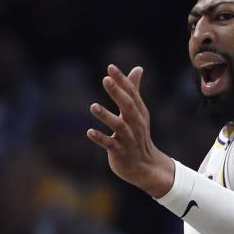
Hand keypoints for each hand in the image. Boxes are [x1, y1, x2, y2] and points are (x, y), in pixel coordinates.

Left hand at [87, 65, 173, 197]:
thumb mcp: (138, 112)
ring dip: (106, 116)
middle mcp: (136, 123)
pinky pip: (111, 144)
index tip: (110, 67)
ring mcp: (129, 138)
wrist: (145, 165)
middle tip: (106, 79)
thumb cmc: (137, 135)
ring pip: (119, 126)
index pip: (131, 93)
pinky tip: (89, 132)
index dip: (122, 80)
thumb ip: (134, 90)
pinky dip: (101, 138)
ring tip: (93, 106)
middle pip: (128, 106)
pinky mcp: (120, 151)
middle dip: (117, 93)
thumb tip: (138, 68)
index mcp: (139, 112)